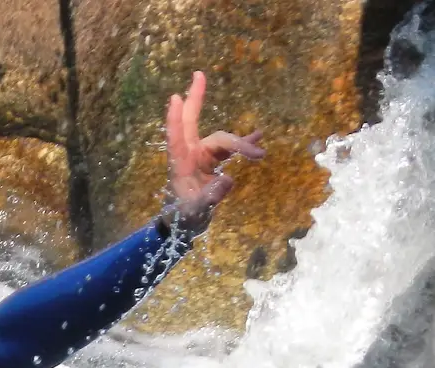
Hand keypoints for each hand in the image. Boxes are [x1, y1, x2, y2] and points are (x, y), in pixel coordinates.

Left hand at [164, 71, 264, 228]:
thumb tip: (228, 179)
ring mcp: (202, 155)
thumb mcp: (196, 212)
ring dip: (241, 144)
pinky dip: (244, 144)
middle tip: (198, 74)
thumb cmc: (184, 217)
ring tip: (259, 152)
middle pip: (194, 123)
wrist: (186, 225)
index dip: (175, 118)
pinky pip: (231, 148)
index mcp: (180, 163)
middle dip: (196, 98)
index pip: (176, 137)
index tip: (176, 97)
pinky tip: (259, 137)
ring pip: (222, 140)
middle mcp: (190, 154)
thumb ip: (210, 197)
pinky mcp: (213, 161)